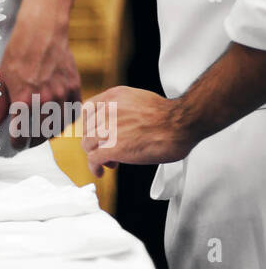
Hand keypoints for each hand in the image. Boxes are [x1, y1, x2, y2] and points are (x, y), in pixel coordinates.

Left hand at [0, 5, 82, 149]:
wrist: (43, 32)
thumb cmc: (19, 53)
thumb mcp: (1, 79)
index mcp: (23, 100)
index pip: (21, 134)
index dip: (17, 143)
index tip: (15, 144)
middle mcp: (45, 100)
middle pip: (41, 134)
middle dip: (32, 142)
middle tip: (27, 142)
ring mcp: (62, 94)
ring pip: (59, 126)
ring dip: (49, 133)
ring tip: (42, 133)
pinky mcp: (74, 87)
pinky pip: (73, 113)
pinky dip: (66, 120)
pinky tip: (57, 120)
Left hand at [80, 86, 196, 177]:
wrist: (183, 122)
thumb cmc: (169, 115)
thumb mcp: (139, 101)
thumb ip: (122, 109)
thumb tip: (117, 125)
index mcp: (115, 96)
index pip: (87, 109)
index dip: (89, 124)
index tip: (94, 133)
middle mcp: (108, 110)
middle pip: (86, 130)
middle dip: (94, 141)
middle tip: (105, 149)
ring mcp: (108, 129)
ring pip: (87, 145)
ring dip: (96, 155)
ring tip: (109, 161)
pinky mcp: (112, 147)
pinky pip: (93, 159)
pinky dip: (95, 167)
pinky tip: (101, 171)